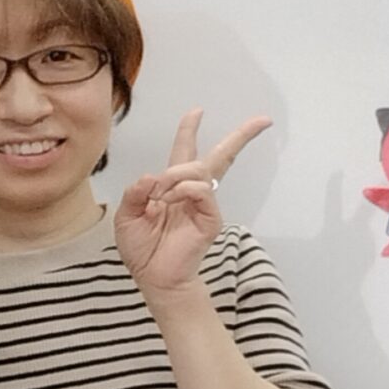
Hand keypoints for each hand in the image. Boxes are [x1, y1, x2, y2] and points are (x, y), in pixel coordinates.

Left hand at [115, 109, 269, 294]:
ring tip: (158, 196)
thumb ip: (135, 193)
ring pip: (200, 169)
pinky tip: (168, 201)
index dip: (190, 130)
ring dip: (175, 175)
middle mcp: (192, 192)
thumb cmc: (142, 249)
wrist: (154, 278)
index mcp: (172, 188)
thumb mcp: (126, 216)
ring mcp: (204, 204)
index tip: (197, 111)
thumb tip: (151, 176)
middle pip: (220, 156)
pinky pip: (201, 190)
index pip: (185, 152)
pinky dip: (182, 189)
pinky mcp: (211, 217)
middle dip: (240, 136)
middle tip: (262, 120)